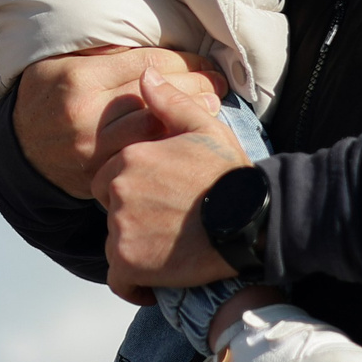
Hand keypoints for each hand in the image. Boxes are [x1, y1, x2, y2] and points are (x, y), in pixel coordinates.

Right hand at [12, 45, 226, 199]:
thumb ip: (102, 53)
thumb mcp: (62, 61)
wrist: (20, 149)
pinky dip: (168, 142)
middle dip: (194, 84)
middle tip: (218, 81)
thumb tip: (152, 47)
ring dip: (188, 115)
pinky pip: (142, 156)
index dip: (183, 60)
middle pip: (155, 95)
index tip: (205, 60)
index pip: (145, 64)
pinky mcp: (97, 175)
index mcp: (78, 78)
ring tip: (211, 103)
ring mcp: (91, 149)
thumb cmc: (46, 95)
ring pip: (153, 128)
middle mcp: (85, 114)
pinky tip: (186, 131)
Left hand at [95, 68, 252, 302]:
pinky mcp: (129, 262)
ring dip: (135, 251)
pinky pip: (120, 280)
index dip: (132, 189)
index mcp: (130, 157)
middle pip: (108, 210)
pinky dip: (134, 285)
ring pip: (114, 244)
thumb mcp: (204, 128)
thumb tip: (145, 77)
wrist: (253, 220)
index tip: (158, 200)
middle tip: (165, 226)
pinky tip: (155, 283)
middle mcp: (118, 190)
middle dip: (128, 218)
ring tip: (171, 252)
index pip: (109, 176)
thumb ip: (169, 103)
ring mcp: (121, 227)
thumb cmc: (231, 174)